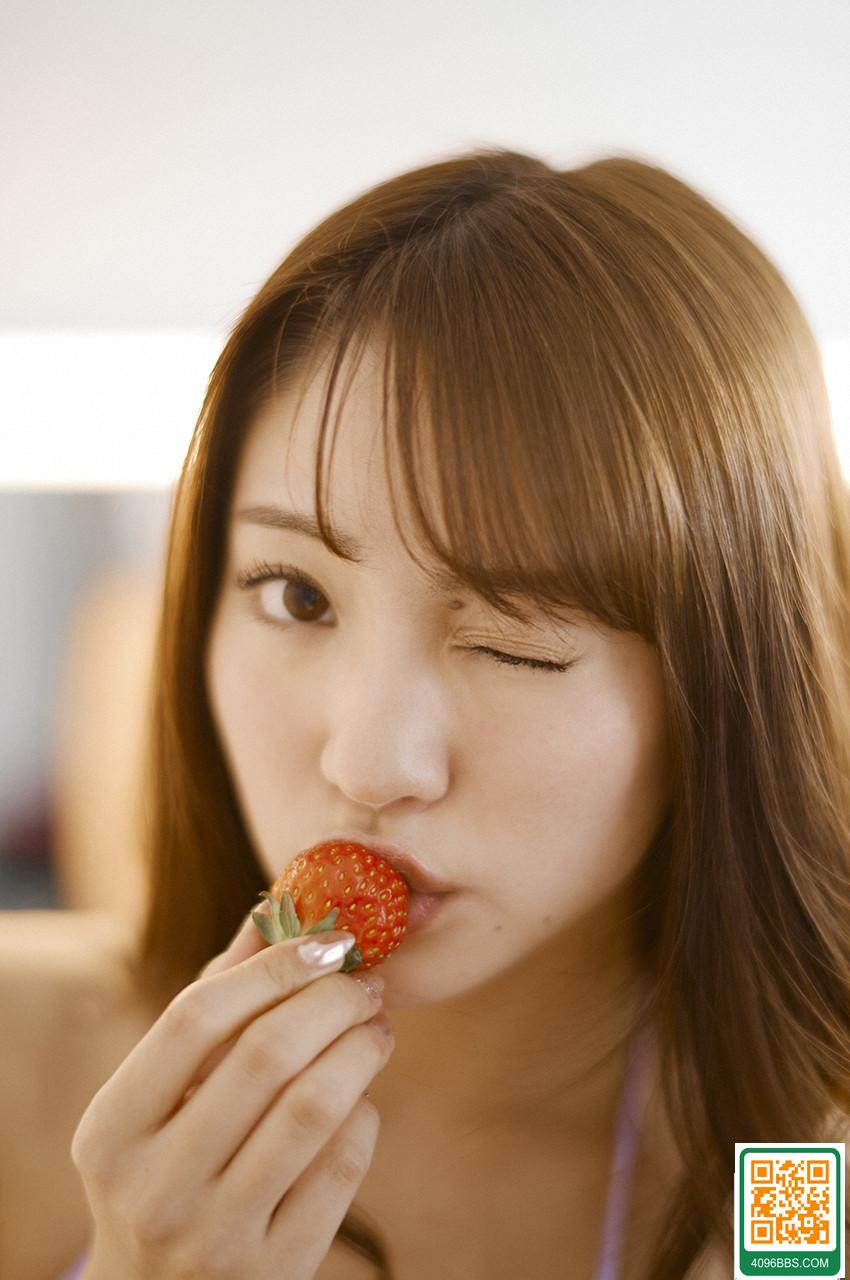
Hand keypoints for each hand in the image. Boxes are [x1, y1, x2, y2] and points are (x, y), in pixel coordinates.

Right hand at [70, 907, 393, 1278]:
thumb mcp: (158, 1098)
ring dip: (361, 1048)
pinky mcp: (275, 1272)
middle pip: (264, 1056)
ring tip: (376, 1027)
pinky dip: (364, 1113)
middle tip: (365, 982)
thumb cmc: (164, 1167)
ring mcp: (214, 1237)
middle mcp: (154, 1188)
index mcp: (111, 1131)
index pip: (194, 1018)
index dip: (270, 967)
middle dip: (331, 1000)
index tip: (327, 941)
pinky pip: (343, 1165)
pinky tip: (361, 1095)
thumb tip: (274, 911)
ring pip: (314, 1107)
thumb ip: (214, 1004)